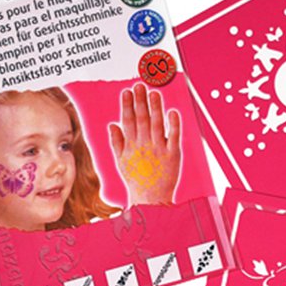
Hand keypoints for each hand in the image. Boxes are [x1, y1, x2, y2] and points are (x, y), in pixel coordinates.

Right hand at [109, 84, 180, 204]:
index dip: (127, 105)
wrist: (150, 199)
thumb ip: (117, 142)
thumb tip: (112, 124)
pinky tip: (172, 111)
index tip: (127, 91)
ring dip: (156, 107)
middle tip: (140, 85)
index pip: (128, 121)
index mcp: (131, 146)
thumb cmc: (136, 180)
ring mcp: (159, 150)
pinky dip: (173, 124)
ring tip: (155, 92)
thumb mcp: (122, 162)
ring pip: (157, 124)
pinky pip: (174, 136)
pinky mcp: (173, 155)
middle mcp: (144, 145)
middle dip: (140, 101)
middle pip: (142, 119)